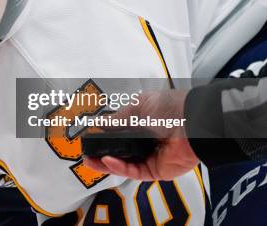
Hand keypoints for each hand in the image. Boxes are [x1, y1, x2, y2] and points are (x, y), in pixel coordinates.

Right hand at [83, 90, 199, 179]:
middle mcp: (147, 141)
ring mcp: (151, 157)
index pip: (120, 134)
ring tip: (90, 160)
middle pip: (120, 152)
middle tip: (85, 154)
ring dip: (107, 163)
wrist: (194, 122)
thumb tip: (97, 123)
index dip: (104, 137)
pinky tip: (107, 160)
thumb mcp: (137, 107)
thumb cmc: (168, 108)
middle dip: (101, 153)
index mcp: (144, 124)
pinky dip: (120, 168)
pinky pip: (135, 171)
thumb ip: (117, 119)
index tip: (88, 138)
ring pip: (124, 164)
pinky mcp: (157, 171)